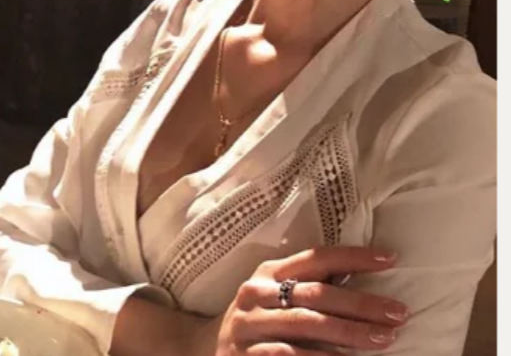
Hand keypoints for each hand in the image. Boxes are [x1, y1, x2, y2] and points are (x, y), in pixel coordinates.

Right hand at [194, 246, 408, 355]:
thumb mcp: (275, 295)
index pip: (316, 258)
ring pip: (305, 325)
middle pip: (315, 294)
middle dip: (360, 304)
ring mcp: (250, 326)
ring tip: (383, 339)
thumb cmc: (257, 319)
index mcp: (268, 271)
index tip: (390, 259)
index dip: (353, 257)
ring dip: (348, 333)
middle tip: (398, 313)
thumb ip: (309, 285)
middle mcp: (257, 293)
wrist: (206, 349)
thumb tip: (359, 274)